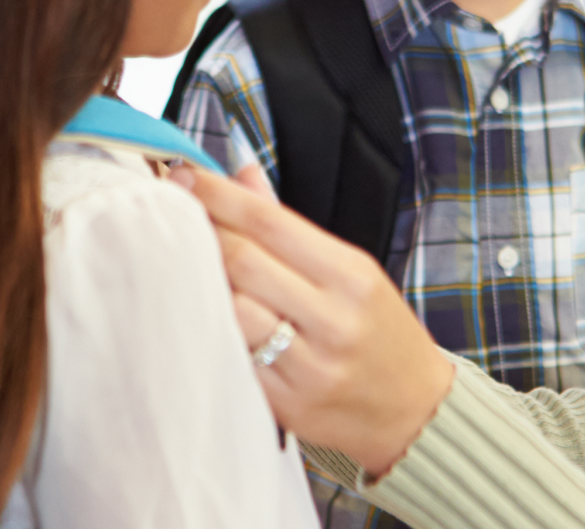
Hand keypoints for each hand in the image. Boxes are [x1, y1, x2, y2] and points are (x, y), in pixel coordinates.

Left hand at [170, 166, 454, 476]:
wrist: (413, 409)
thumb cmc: (379, 332)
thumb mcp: (353, 271)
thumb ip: (291, 227)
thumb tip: (242, 175)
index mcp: (351, 275)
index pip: (270, 222)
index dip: (220, 196)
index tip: (186, 176)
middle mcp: (333, 319)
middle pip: (243, 262)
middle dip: (200, 231)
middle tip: (171, 212)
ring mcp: (310, 366)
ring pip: (231, 310)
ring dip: (199, 281)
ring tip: (179, 261)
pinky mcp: (288, 404)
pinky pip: (234, 357)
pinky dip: (212, 328)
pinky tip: (198, 311)